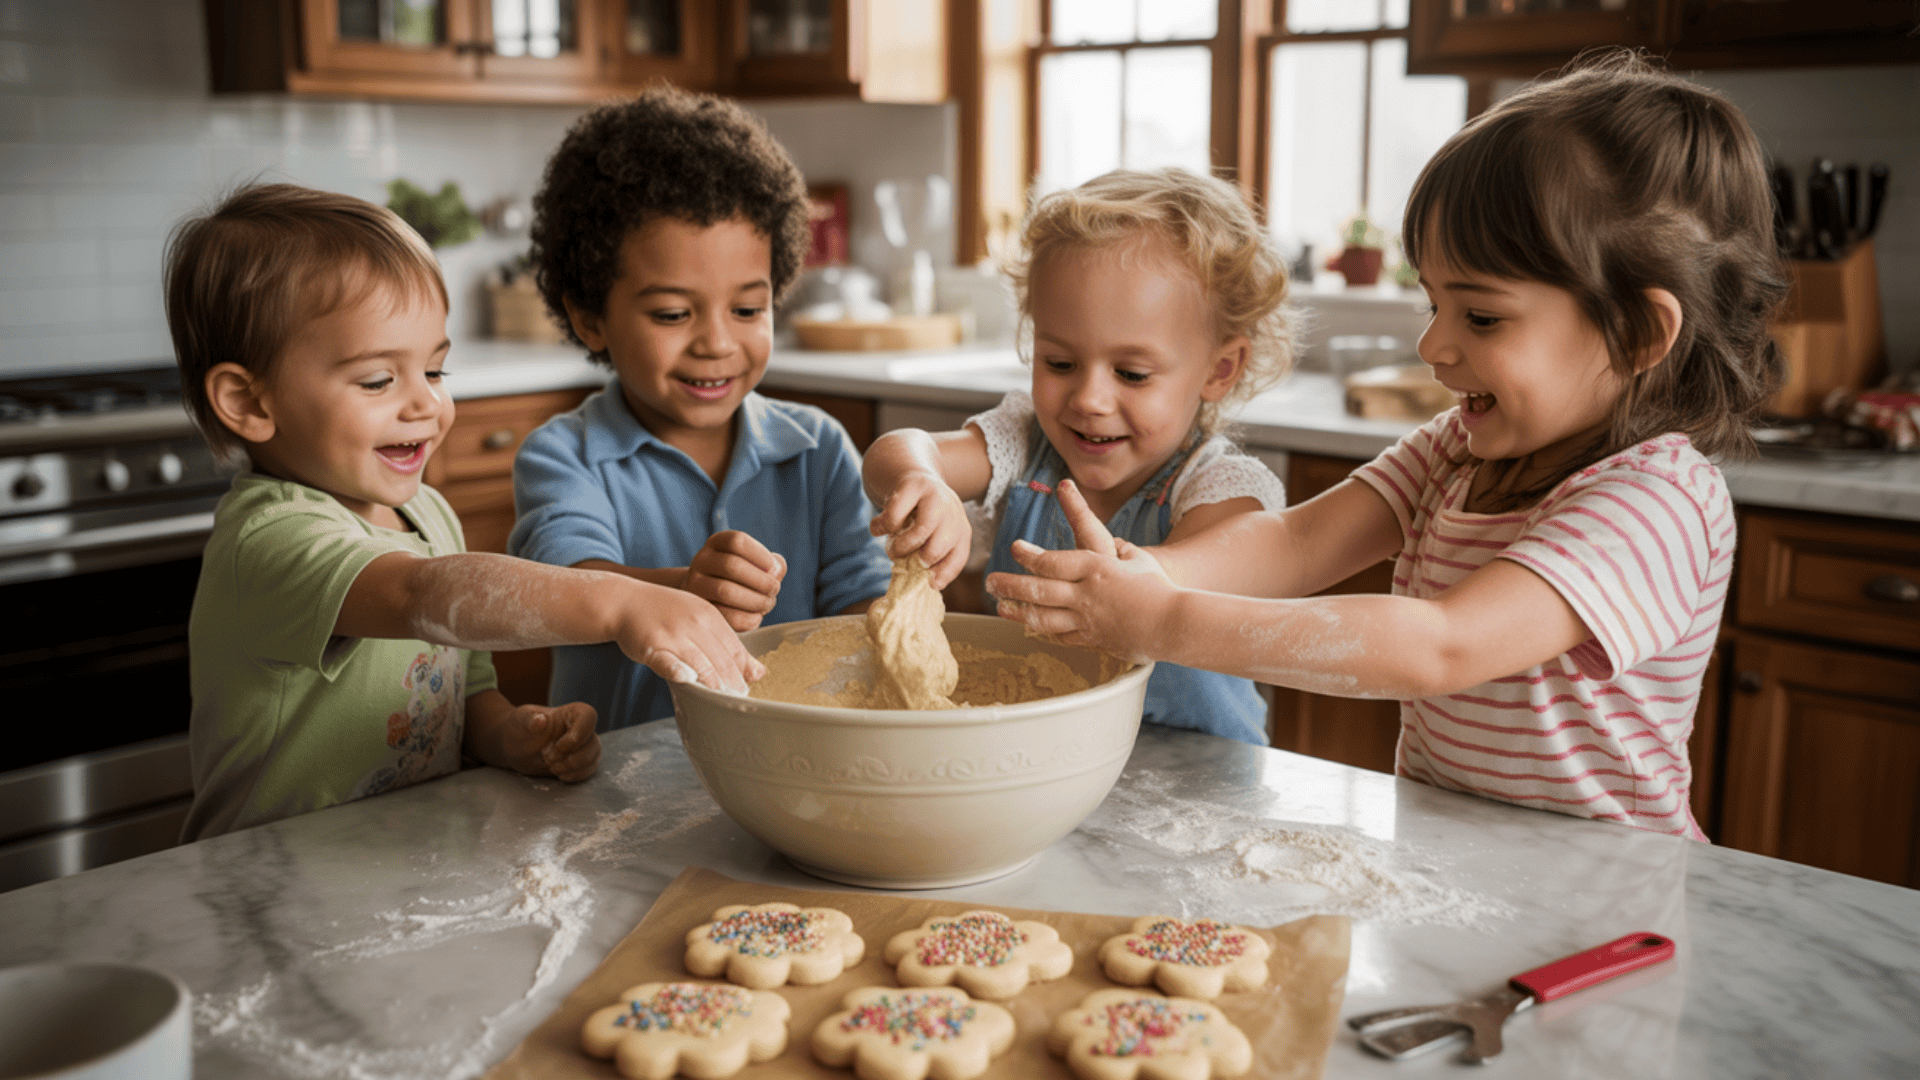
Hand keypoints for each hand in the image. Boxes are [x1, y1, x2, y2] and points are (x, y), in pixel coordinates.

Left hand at [498, 701, 599, 781]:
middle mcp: (581, 729)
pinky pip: (588, 770)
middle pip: (593, 742)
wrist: (516, 747)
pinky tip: (560, 775)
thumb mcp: (520, 720)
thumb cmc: (520, 727)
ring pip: (593, 757)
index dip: (579, 734)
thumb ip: (530, 719)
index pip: (589, 717)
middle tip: (549, 760)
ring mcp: (582, 746)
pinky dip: (576, 775)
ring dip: (574, 767)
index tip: (559, 746)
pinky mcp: (580, 762)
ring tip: (553, 768)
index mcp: (571, 713)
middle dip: (573, 757)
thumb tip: (541, 721)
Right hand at [613, 582, 765, 693]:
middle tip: (739, 704)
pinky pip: (666, 660)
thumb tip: (759, 673)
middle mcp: (695, 623)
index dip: (743, 673)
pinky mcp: (651, 645)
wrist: (624, 600)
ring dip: (714, 684)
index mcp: (710, 616)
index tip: (749, 693)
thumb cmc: (666, 614)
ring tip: (723, 702)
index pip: (734, 650)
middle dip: (733, 684)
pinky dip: (676, 669)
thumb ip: (727, 644)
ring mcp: (673, 633)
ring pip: (700, 662)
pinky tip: (686, 679)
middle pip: (721, 659)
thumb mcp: (699, 620)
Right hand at [683, 531, 786, 631]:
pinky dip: (747, 618)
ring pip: (724, 591)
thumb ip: (772, 564)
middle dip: (761, 581)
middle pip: (731, 566)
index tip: (774, 569)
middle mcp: (701, 560)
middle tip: (774, 589)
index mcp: (717, 543)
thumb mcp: (755, 564)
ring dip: (755, 600)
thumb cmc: (741, 578)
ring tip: (767, 603)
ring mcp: (695, 585)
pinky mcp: (700, 610)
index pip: (737, 541)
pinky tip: (757, 617)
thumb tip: (777, 571)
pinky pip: (724, 615)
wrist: (710, 596)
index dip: (760, 555)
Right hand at [869, 470, 970, 587]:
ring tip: (891, 548)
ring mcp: (936, 498)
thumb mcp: (932, 536)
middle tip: (902, 561)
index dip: (943, 575)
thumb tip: (923, 585)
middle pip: (938, 549)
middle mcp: (953, 514)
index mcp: (961, 531)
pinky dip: (882, 527)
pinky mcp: (915, 485)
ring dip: (900, 546)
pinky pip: (895, 515)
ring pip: (921, 531)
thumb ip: (927, 557)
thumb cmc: (921, 517)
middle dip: (916, 561)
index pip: (957, 558)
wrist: (914, 477)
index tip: (928, 584)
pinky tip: (877, 528)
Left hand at [984, 479, 1174, 663]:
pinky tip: (1031, 627)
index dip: (1030, 556)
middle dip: (1010, 585)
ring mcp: (1086, 619)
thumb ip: (1122, 551)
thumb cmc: (1159, 587)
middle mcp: (1085, 593)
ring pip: (1042, 617)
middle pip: (1038, 589)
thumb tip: (1117, 544)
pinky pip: (1061, 636)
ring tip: (1000, 607)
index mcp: (1095, 567)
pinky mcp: (1092, 640)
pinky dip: (1043, 631)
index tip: (1015, 549)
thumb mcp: (1139, 561)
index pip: (1053, 561)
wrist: (1173, 623)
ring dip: (1017, 612)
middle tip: (990, 582)